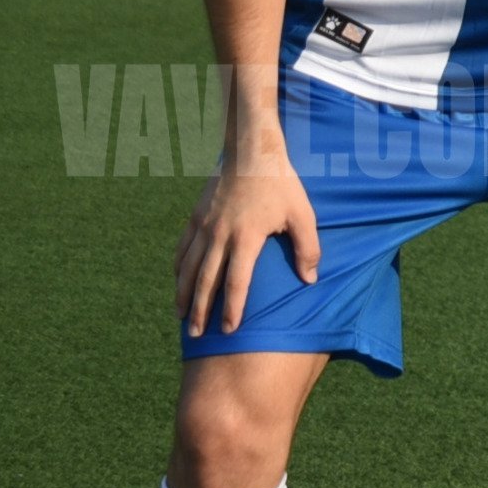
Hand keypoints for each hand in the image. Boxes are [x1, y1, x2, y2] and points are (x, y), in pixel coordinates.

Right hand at [179, 127, 316, 336]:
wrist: (251, 151)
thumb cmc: (282, 184)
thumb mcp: (303, 215)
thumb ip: (308, 248)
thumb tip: (310, 280)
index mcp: (246, 238)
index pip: (237, 282)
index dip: (232, 308)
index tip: (230, 330)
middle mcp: (219, 235)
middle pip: (205, 281)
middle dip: (200, 311)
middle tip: (197, 335)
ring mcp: (203, 225)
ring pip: (188, 267)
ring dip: (183, 294)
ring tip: (182, 316)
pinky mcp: (195, 216)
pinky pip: (183, 248)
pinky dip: (178, 268)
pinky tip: (178, 281)